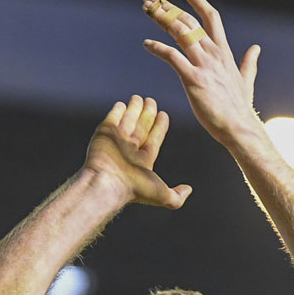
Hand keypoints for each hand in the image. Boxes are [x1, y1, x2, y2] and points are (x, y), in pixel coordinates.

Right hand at [82, 94, 191, 208]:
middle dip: (147, 114)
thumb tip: (189, 190)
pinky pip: (112, 118)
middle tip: (151, 101)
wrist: (108, 183)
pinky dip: (117, 111)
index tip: (164, 115)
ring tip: (139, 98)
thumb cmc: (135, 190)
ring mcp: (116, 141)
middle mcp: (130, 151)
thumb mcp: (163, 195)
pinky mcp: (104, 133)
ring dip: (134, 109)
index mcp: (143, 161)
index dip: (159, 127)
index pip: (154, 139)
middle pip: (141, 127)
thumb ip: (177, 196)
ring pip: (128, 121)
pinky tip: (122, 104)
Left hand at [142, 0, 262, 148]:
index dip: (197, 0)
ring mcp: (204, 65)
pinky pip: (172, 57)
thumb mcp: (246, 80)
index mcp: (224, 52)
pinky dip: (158, 48)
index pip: (211, 17)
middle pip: (188, 21)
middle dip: (168, 8)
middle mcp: (213, 53)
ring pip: (179, 32)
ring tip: (146, 10)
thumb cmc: (239, 108)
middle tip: (151, 0)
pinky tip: (147, 44)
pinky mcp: (193, 79)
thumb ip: (249, 63)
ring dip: (160, 19)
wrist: (239, 127)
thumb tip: (256, 48)